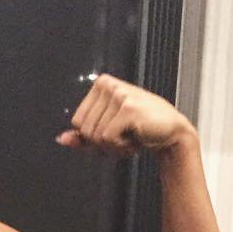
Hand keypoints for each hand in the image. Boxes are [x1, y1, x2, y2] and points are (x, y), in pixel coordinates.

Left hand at [56, 73, 192, 155]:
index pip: (77, 122)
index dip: (93, 136)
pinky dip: (121, 146)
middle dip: (103, 142)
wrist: (171, 133)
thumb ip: (83, 136)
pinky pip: (107, 139)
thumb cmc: (140, 130)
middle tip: (124, 135)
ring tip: (131, 135)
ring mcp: (118, 94)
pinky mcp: (128, 108)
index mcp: (101, 85)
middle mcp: (108, 85)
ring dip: (114, 145)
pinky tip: (136, 137)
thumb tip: (61, 139)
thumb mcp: (107, 132)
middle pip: (85, 129)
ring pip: (96, 136)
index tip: (114, 130)